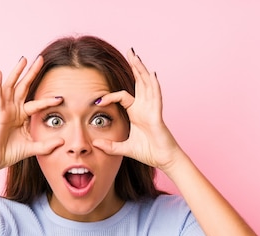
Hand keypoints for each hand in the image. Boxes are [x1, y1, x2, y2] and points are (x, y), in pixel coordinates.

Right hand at [0, 56, 63, 170]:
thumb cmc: (10, 152)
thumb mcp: (33, 148)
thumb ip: (46, 145)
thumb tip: (62, 142)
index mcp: (22, 116)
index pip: (37, 103)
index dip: (48, 100)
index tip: (60, 97)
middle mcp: (14, 109)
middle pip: (24, 87)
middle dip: (32, 73)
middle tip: (40, 59)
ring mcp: (5, 109)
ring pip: (11, 86)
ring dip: (16, 72)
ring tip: (23, 59)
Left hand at [92, 49, 183, 170]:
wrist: (163, 159)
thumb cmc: (148, 152)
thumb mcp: (124, 148)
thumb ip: (111, 146)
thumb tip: (95, 144)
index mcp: (136, 113)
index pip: (122, 97)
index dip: (110, 96)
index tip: (98, 100)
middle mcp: (144, 107)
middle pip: (139, 82)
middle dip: (134, 67)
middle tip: (129, 51)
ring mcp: (152, 109)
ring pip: (147, 84)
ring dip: (141, 70)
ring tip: (136, 56)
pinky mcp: (157, 115)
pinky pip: (156, 97)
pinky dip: (154, 85)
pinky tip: (151, 74)